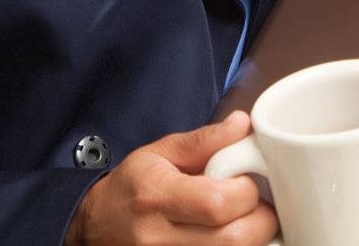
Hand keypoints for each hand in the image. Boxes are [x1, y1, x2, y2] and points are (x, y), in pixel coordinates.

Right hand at [65, 111, 278, 245]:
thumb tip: (242, 125)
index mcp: (156, 197)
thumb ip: (204, 140)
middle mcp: (160, 239)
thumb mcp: (160, 152)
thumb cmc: (132, 188)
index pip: (217, 203)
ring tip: (245, 220)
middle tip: (256, 204)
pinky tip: (232, 233)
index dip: (246, 191)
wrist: (98, 227)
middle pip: (234, 239)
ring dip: (253, 238)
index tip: (247, 181)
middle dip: (260, 219)